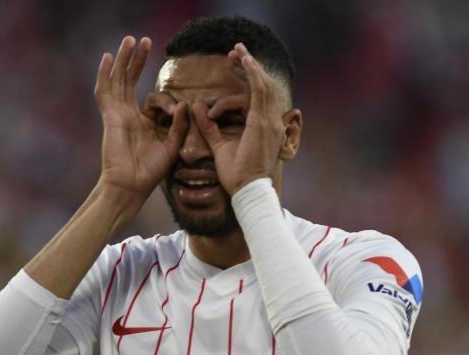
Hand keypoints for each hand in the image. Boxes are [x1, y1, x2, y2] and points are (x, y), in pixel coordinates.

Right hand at [94, 36, 187, 202]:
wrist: (131, 186)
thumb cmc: (150, 172)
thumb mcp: (172, 145)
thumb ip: (178, 125)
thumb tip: (183, 103)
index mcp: (143, 122)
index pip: (151, 97)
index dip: (163, 96)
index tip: (173, 102)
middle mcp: (128, 114)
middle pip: (130, 80)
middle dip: (137, 60)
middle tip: (144, 40)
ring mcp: (117, 114)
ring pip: (118, 80)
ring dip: (124, 60)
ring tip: (130, 40)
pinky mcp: (110, 117)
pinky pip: (105, 91)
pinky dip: (106, 74)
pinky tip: (110, 57)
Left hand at [192, 43, 285, 195]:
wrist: (247, 190)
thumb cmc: (236, 174)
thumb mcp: (219, 146)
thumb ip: (209, 127)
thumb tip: (197, 108)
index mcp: (264, 127)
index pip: (258, 96)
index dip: (248, 79)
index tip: (232, 67)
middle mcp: (271, 122)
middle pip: (264, 86)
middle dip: (250, 66)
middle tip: (235, 51)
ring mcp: (270, 121)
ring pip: (263, 84)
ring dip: (250, 66)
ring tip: (237, 51)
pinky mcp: (262, 122)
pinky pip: (259, 92)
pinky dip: (252, 74)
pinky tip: (244, 61)